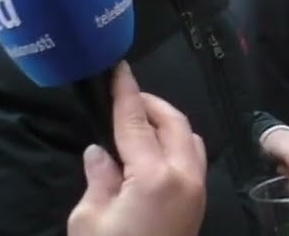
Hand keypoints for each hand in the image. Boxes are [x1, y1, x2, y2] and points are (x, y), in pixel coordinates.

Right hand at [67, 62, 206, 235]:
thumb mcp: (89, 219)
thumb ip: (99, 177)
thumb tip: (100, 151)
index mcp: (154, 175)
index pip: (136, 122)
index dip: (124, 93)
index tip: (119, 68)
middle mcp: (184, 175)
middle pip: (173, 122)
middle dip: (150, 104)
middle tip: (125, 95)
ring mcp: (197, 189)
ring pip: (190, 137)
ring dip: (167, 122)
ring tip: (138, 119)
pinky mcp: (198, 202)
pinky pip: (194, 157)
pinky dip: (177, 142)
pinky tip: (155, 147)